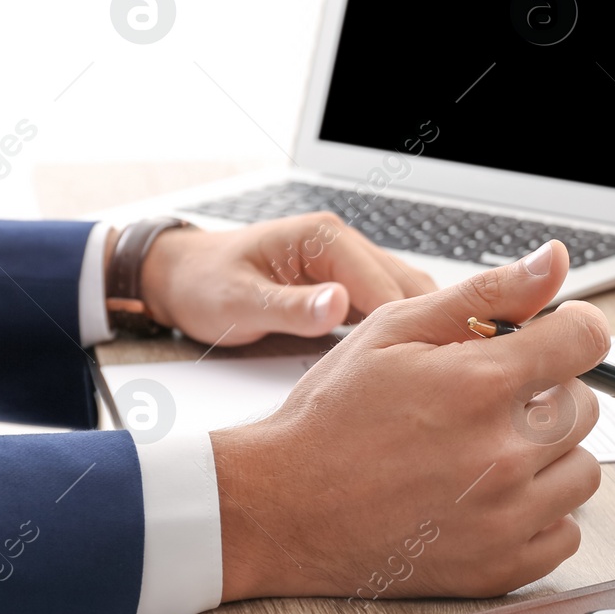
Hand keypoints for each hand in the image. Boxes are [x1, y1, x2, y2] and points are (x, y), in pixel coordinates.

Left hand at [136, 212, 435, 344]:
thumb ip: (291, 307)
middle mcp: (345, 243)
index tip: (422, 367)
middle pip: (408, 287)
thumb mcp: (239, 301)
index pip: (386, 286)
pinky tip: (405, 359)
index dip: (408, 328)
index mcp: (325, 238)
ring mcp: (349, 261)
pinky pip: (387, 302)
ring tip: (429, 371)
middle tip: (436, 375)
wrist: (178, 276)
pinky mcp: (346, 281)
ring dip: (417, 328)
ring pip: (405, 294)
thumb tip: (339, 305)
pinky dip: (400, 328)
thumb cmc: (201, 284)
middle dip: (423, 327)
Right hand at [211, 239, 607, 600]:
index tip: (555, 339)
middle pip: (586, 406)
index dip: (574, 330)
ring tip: (492, 450)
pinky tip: (495, 497)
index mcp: (478, 385)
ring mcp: (504, 518)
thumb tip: (555, 261)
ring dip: (551, 455)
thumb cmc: (333, 417)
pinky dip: (543, 513)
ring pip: (583, 468)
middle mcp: (501, 454)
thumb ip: (488, 294)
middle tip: (494, 402)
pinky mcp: (500, 568)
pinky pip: (567, 531)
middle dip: (550, 393)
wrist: (281, 508)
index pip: (587, 341)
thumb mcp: (396, 330)